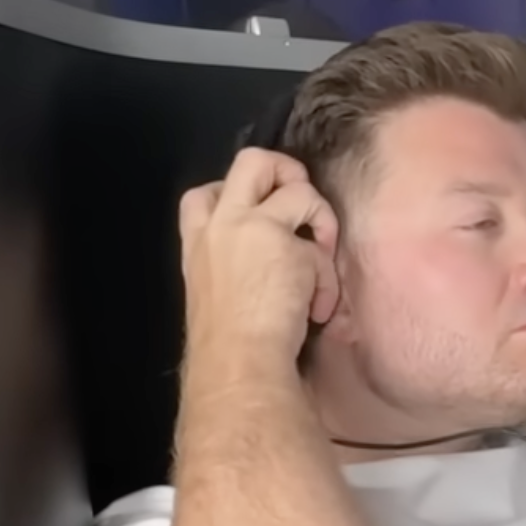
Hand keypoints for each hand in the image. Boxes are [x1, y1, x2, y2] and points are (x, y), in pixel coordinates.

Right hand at [177, 149, 339, 366]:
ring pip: (299, 188)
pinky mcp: (286, 241)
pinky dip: (327, 280)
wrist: (237, 363)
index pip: (207, 193)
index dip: (240, 194)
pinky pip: (321, 244)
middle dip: (287, 170)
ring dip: (322, 219)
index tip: (260, 217)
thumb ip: (234, 263)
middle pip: (252, 161)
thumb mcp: (214, 293)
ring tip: (322, 264)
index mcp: (198, 241)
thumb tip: (272, 257)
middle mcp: (222, 223)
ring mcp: (253, 225)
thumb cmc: (228, 346)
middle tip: (304, 205)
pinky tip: (318, 309)